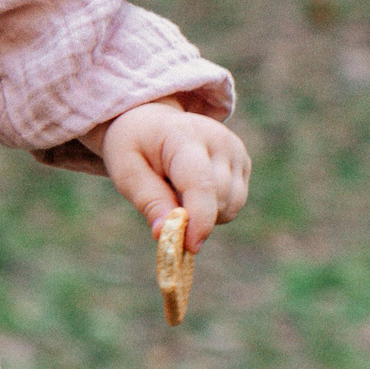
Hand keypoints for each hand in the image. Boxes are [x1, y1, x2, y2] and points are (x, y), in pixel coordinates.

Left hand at [90, 100, 249, 252]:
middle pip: (219, 199)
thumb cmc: (134, 146)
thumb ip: (148, 200)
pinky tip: (191, 190)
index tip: (189, 246)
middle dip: (193, 217)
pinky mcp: (244, 162)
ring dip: (204, 214)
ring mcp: (236, 150)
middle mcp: (219, 140)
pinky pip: (235, 202)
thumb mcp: (126, 171)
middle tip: (163, 204)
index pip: (201, 184)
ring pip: (232, 205)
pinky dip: (213, 207)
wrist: (151, 122)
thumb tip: (165, 234)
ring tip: (175, 191)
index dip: (199, 219)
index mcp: (184, 136)